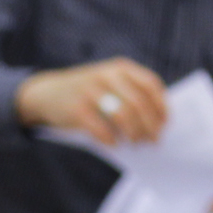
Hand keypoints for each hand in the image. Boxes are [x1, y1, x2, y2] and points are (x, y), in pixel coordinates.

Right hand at [15, 59, 167, 144]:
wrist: (47, 93)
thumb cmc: (88, 93)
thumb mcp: (110, 82)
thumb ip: (132, 93)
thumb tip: (158, 123)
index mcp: (121, 68)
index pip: (151, 86)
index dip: (161, 107)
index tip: (165, 125)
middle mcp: (107, 75)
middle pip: (139, 104)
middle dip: (150, 126)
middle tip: (153, 141)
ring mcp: (91, 91)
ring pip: (123, 116)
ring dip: (134, 134)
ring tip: (135, 144)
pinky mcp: (77, 109)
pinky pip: (101, 129)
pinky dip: (112, 140)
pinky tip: (115, 145)